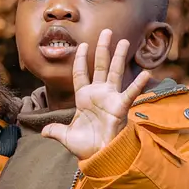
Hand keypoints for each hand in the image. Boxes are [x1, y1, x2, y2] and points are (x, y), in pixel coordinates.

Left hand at [40, 29, 150, 159]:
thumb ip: (55, 131)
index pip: (80, 73)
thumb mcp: (66, 137)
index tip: (81, 45)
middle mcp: (98, 94)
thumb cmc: (86, 146)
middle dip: (102, 48)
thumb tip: (43, 132)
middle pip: (100, 65)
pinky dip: (137, 84)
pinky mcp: (120, 107)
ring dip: (119, 56)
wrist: (100, 157)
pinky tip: (146, 72)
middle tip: (107, 31)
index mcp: (83, 98)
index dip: (79, 59)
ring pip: (114, 72)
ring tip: (124, 41)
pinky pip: (130, 93)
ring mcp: (110, 98)